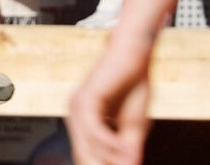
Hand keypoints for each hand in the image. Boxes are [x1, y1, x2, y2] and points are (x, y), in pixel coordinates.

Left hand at [67, 41, 152, 164]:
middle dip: (103, 164)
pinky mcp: (86, 98)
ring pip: (89, 144)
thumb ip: (127, 147)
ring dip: (109, 157)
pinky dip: (108, 142)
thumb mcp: (133, 125)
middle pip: (85, 154)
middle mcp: (75, 115)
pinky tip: (123, 150)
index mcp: (83, 121)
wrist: (134, 55)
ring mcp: (78, 106)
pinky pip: (94, 128)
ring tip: (127, 163)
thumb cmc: (134, 87)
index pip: (87, 155)